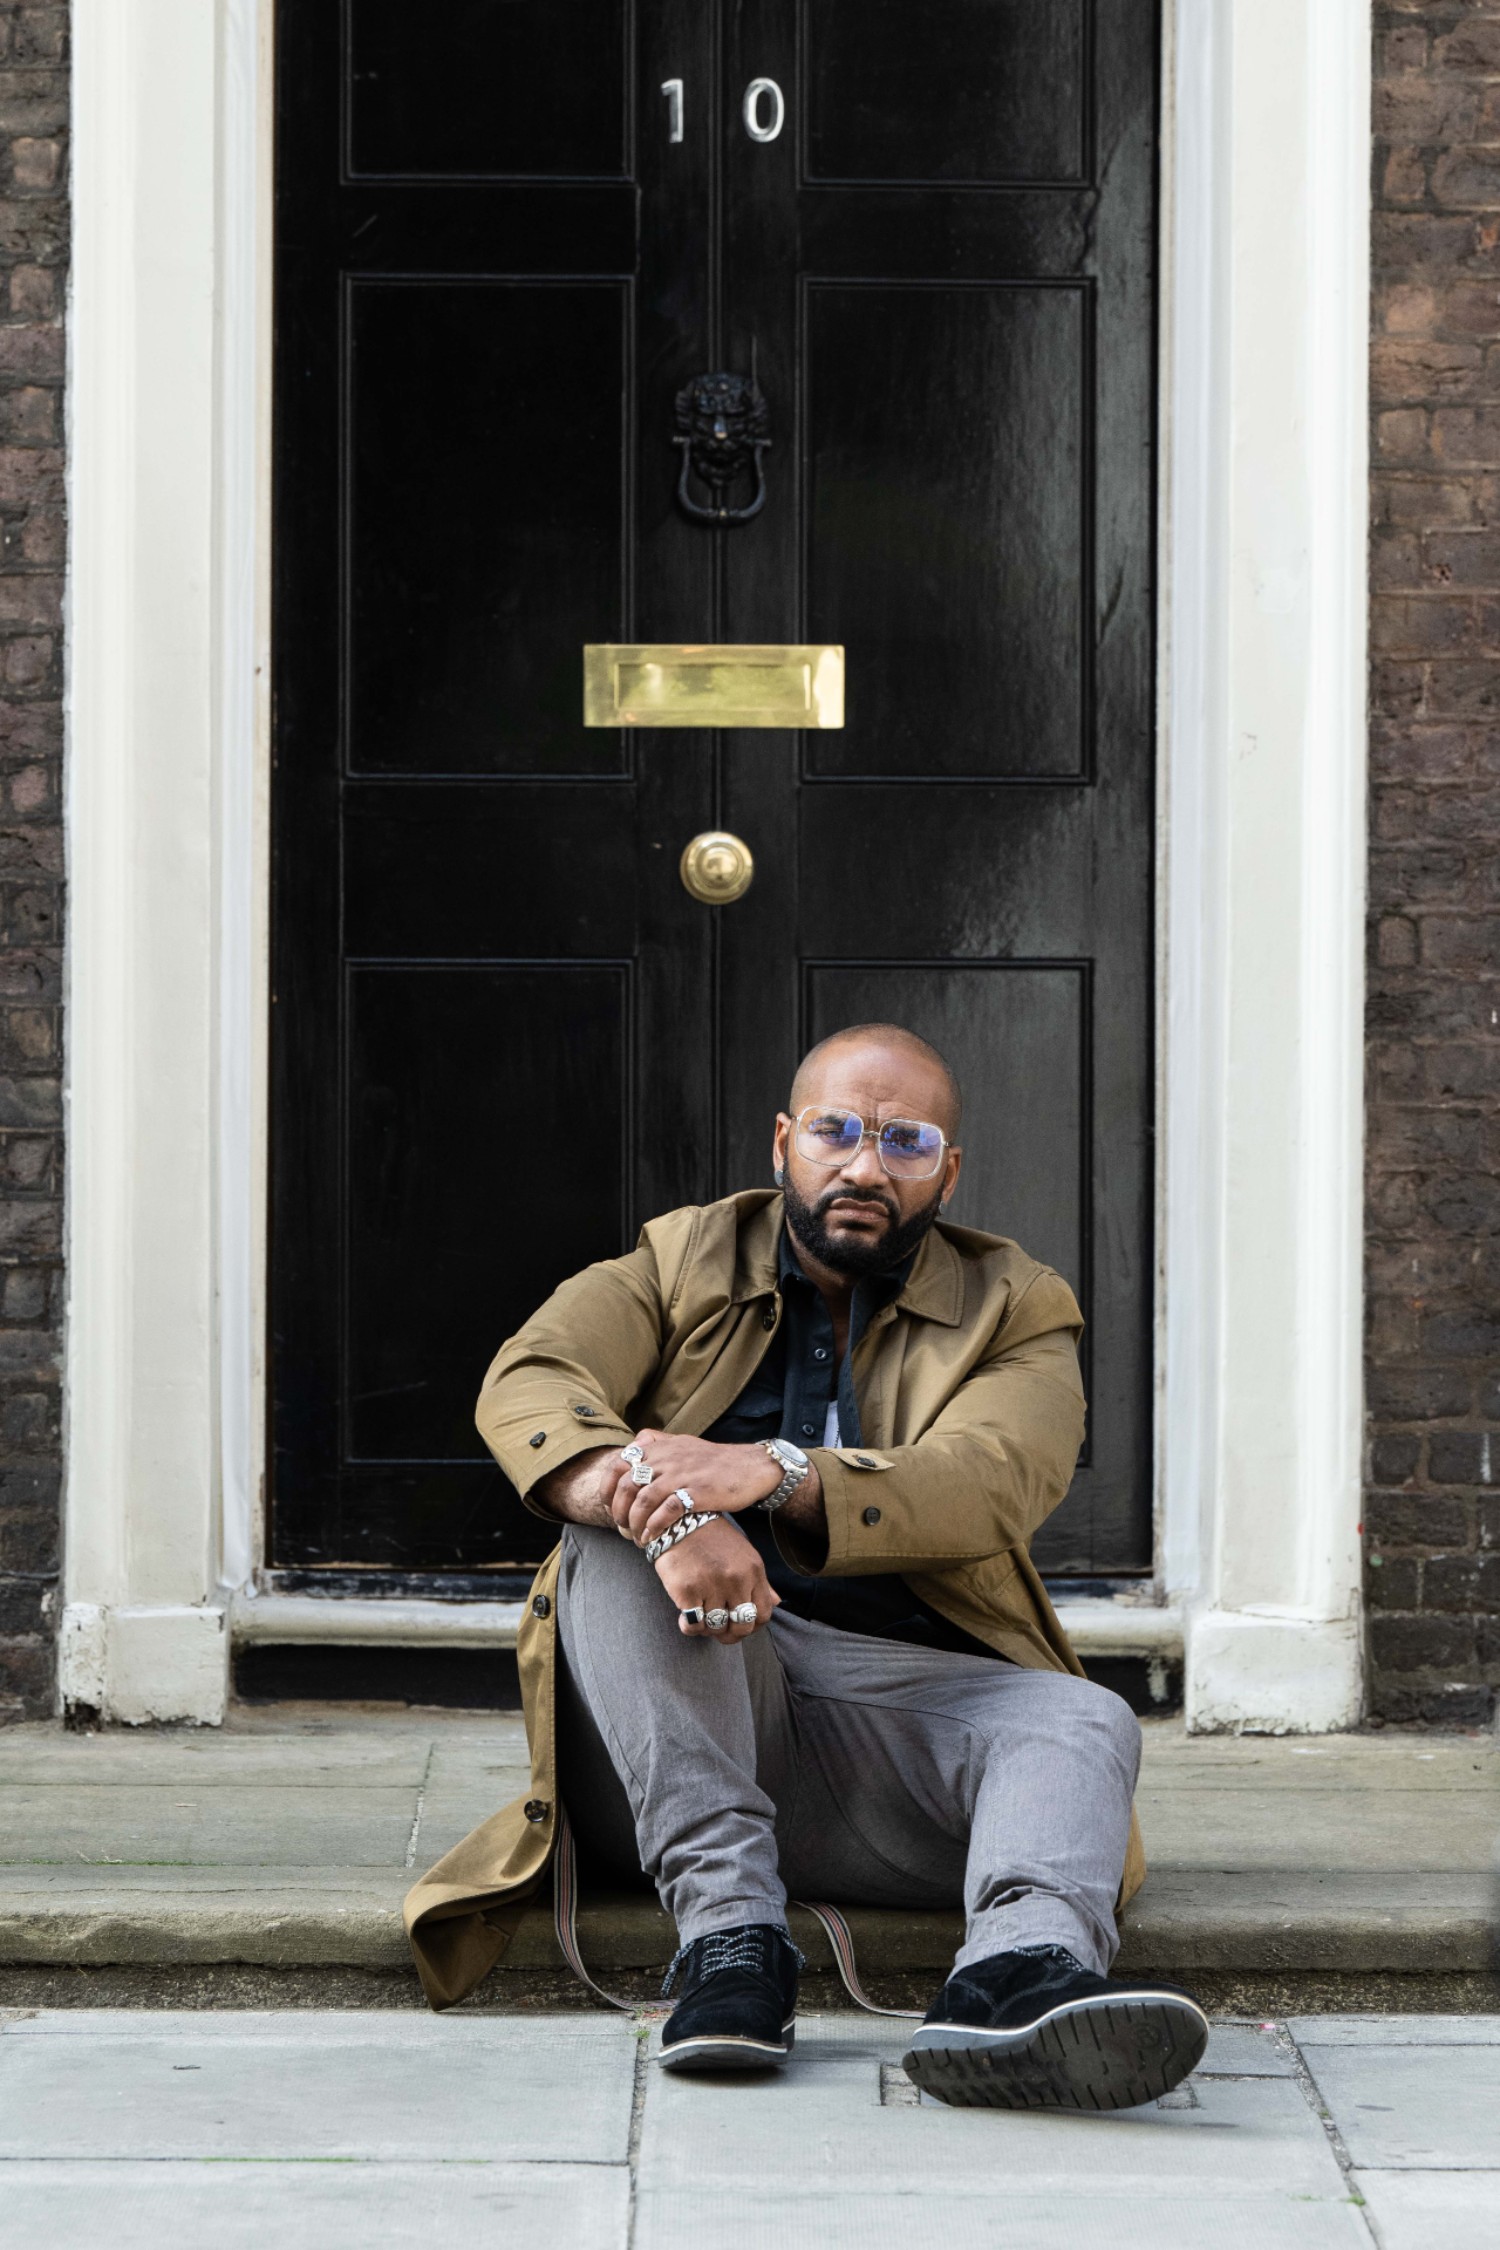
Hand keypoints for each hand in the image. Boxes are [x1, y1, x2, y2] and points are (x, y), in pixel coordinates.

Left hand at [608, 1430, 783, 1545]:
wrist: (752, 1467)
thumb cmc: (716, 1461)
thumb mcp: (684, 1444)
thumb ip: (659, 1444)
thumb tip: (635, 1449)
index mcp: (662, 1447)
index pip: (619, 1463)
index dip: (608, 1487)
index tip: (609, 1507)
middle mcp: (668, 1458)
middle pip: (627, 1485)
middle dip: (619, 1510)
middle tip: (621, 1528)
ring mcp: (682, 1475)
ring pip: (643, 1500)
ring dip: (635, 1523)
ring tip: (637, 1538)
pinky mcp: (698, 1492)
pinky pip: (667, 1511)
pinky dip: (654, 1527)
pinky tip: (652, 1537)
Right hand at [652, 1516, 779, 1641]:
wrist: (679, 1519)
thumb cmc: (712, 1539)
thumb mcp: (743, 1554)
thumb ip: (760, 1582)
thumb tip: (776, 1603)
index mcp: (753, 1570)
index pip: (763, 1614)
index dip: (752, 1626)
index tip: (738, 1624)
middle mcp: (736, 1579)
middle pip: (742, 1627)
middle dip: (730, 1634)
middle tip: (719, 1630)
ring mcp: (712, 1585)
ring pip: (716, 1628)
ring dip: (707, 1629)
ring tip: (700, 1617)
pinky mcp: (688, 1590)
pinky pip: (694, 1625)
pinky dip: (689, 1627)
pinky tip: (685, 1617)